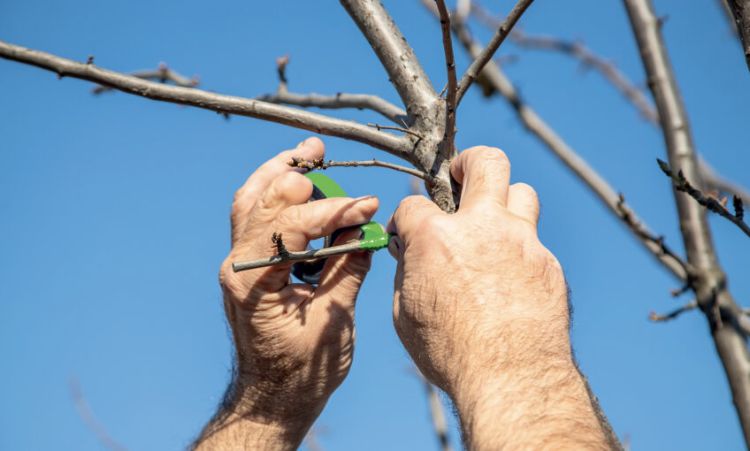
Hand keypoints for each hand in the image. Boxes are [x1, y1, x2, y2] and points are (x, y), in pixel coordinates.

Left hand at [195, 137, 378, 449]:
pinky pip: (255, 218)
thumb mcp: (333, 319)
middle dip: (295, 174)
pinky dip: (275, 196)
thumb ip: (348, 267)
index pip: (292, 224)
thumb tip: (364, 229)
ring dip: (278, 175)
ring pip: (250, 201)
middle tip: (319, 151)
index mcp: (254, 281)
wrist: (272, 397)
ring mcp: (239, 263)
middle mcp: (238, 265)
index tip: (367, 207)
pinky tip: (297, 185)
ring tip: (306, 154)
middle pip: (260, 199)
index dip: (334, 211)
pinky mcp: (248, 266)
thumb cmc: (301, 370)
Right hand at [388, 147, 614, 448]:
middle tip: (461, 177)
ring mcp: (522, 242)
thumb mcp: (405, 314)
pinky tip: (511, 278)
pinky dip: (520, 251)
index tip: (407, 234)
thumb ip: (408, 272)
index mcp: (436, 238)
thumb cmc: (451, 353)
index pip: (413, 205)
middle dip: (469, 161)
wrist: (512, 379)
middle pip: (485, 162)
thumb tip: (410, 254)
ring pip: (522, 193)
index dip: (405, 219)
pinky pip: (535, 242)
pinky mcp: (548, 263)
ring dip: (504, 202)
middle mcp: (482, 228)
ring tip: (493, 225)